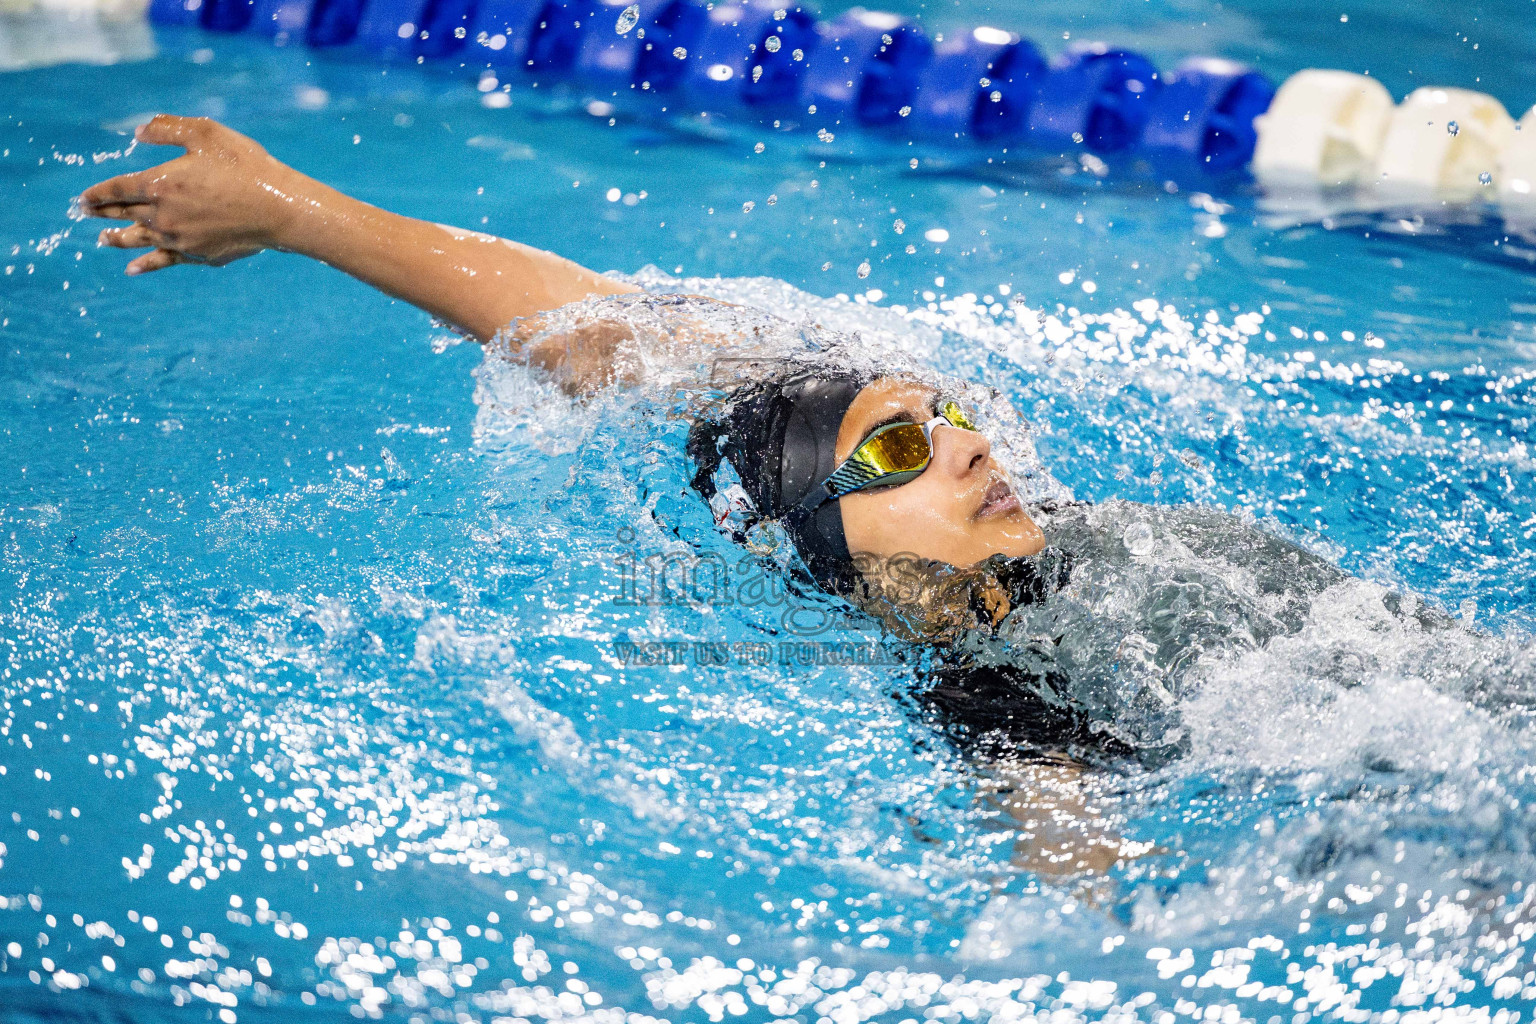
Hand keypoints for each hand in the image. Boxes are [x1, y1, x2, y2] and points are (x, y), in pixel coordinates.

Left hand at [80, 114, 307, 274]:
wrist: (278, 209)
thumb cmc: (245, 166)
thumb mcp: (206, 134)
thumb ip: (168, 129)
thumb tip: (138, 132)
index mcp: (159, 184)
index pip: (116, 189)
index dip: (96, 194)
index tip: (83, 199)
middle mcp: (162, 215)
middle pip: (123, 214)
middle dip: (102, 213)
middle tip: (86, 213)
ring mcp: (179, 239)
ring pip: (138, 239)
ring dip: (117, 239)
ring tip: (102, 240)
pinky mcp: (197, 255)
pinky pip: (163, 261)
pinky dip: (145, 265)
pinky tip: (132, 269)